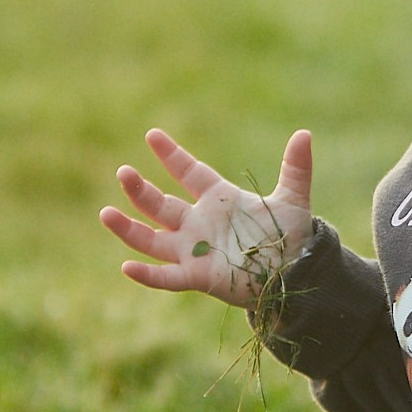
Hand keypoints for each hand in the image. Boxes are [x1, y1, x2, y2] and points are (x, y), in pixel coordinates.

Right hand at [99, 128, 313, 306]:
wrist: (294, 274)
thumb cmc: (289, 236)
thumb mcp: (293, 200)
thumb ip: (296, 168)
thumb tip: (305, 134)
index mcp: (219, 200)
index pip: (189, 172)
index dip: (171, 155)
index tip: (152, 134)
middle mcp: (199, 224)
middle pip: (162, 205)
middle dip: (140, 190)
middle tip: (124, 172)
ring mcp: (195, 251)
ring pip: (153, 239)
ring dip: (129, 228)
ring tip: (106, 213)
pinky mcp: (197, 278)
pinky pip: (166, 276)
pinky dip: (147, 275)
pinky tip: (127, 267)